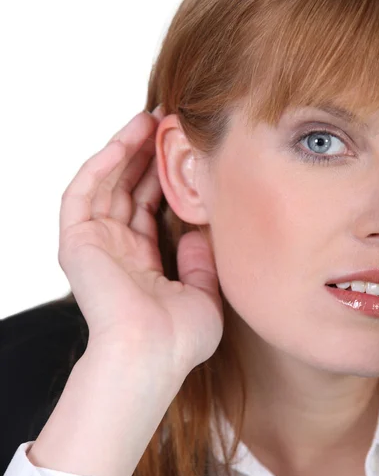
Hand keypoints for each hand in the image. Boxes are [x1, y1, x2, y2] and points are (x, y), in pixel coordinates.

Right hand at [58, 107, 223, 373]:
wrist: (153, 354)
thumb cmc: (179, 338)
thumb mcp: (204, 293)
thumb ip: (201, 260)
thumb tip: (198, 231)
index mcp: (143, 265)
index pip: (149, 210)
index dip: (163, 179)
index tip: (182, 151)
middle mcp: (117, 252)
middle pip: (128, 191)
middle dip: (146, 157)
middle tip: (166, 124)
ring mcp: (95, 246)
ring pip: (105, 186)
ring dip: (124, 152)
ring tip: (147, 121)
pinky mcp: (76, 243)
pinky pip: (82, 195)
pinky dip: (99, 168)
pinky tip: (122, 144)